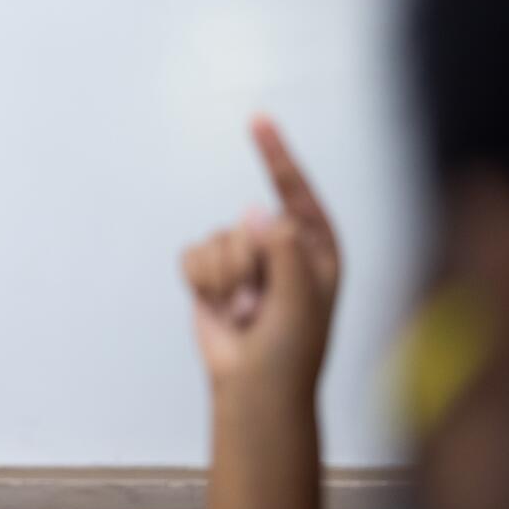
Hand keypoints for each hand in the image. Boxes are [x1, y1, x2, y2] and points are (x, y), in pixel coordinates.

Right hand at [181, 116, 340, 401]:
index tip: (257, 120)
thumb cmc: (290, 351)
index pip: (296, 193)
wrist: (253, 388)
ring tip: (242, 312)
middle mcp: (279, 246)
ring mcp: (244, 258)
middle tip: (260, 307)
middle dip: (246, 268)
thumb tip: (255, 212)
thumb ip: (283, 252)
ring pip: (216, 240)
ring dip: (224, 282)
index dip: (276, 156)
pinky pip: (192, 255)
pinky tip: (220, 308)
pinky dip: (201, 284)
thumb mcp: (301, 301)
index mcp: (315, 248)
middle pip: (245, 225)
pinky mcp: (211, 271)